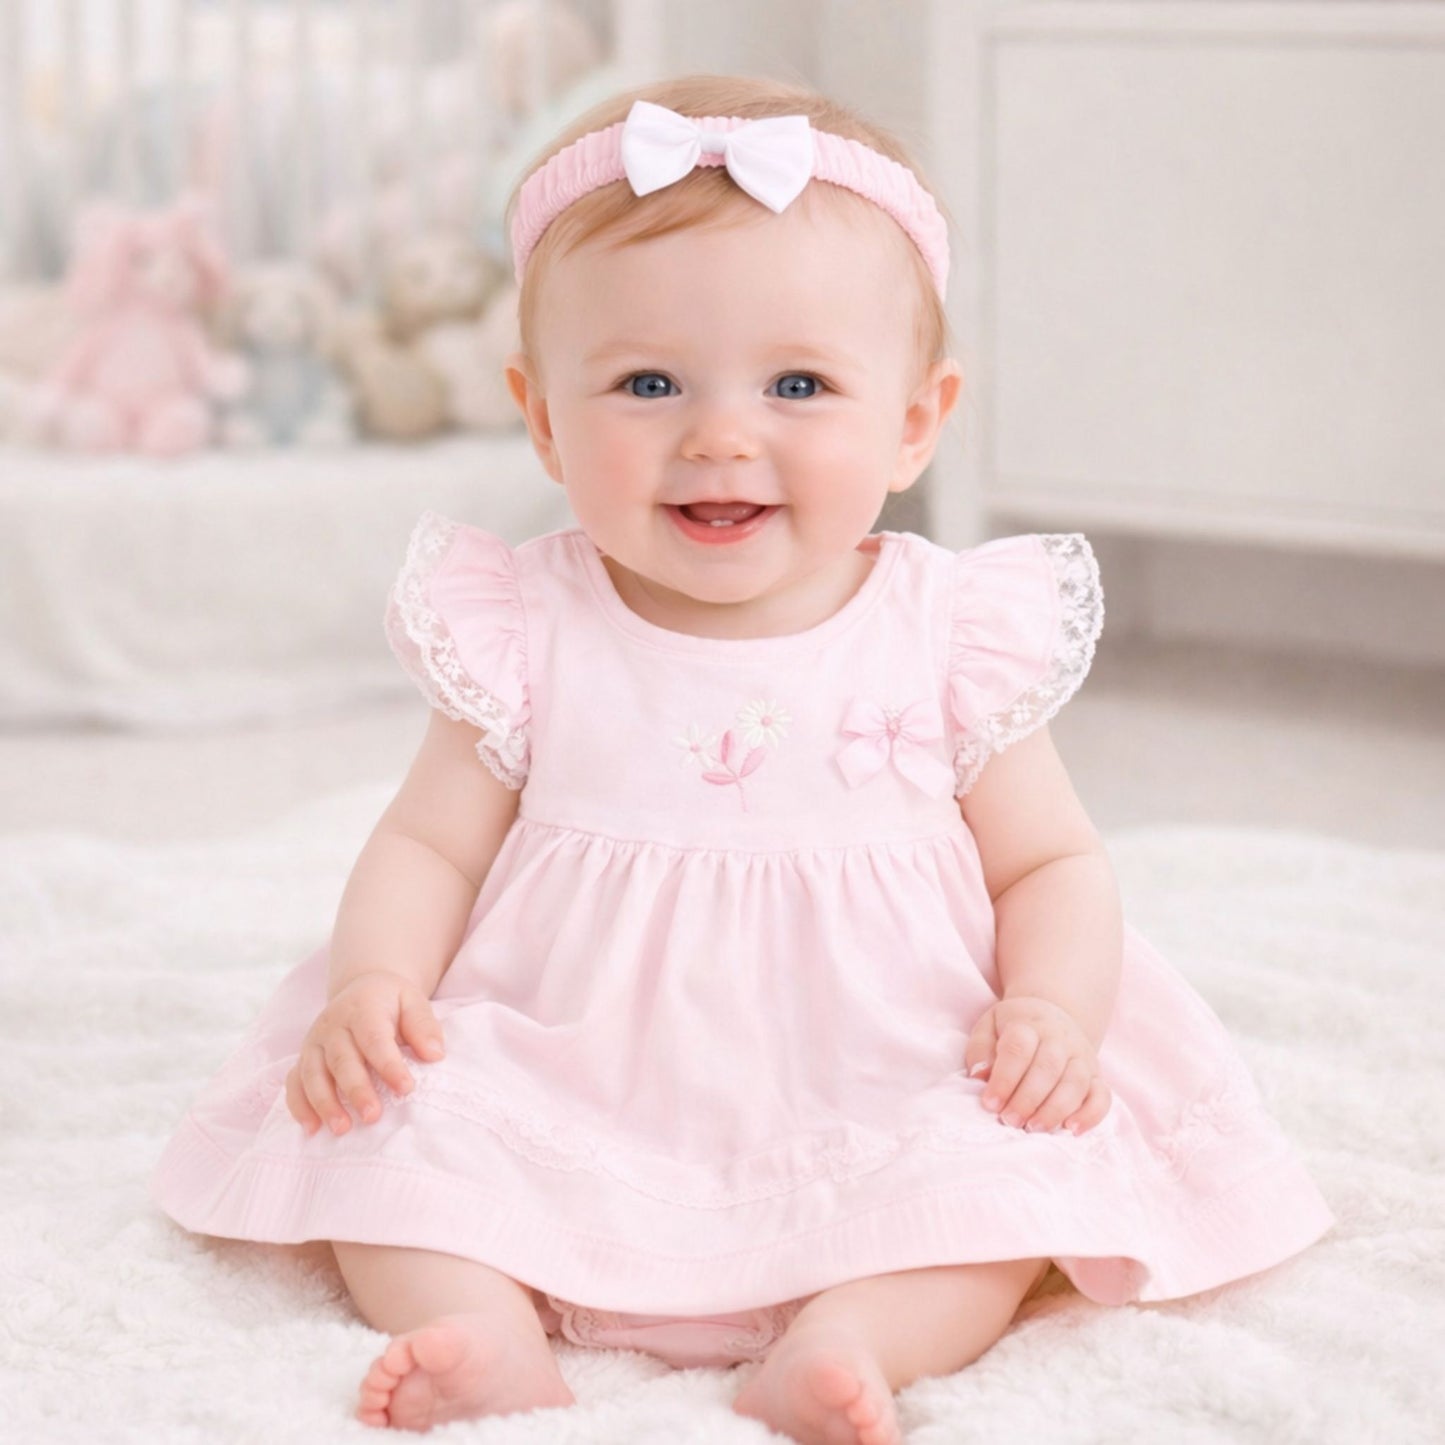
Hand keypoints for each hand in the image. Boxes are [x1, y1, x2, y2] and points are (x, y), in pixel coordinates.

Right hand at [284, 971, 445, 1136]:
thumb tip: (435, 1054)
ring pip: (312, 1074)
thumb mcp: (413, 1002)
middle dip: (356, 1090)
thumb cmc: (391, 1002)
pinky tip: (312, 1128)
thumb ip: (424, 1026)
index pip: (375, 1039)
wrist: (361, 990)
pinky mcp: (303, 1058)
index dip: (389, 1065)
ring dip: (325, 1103)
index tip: (406, 1088)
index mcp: (362, 1009)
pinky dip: (299, 1106)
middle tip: (372, 1117)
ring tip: (342, 1129)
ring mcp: (314, 1043)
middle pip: (342, 1060)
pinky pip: (294, 1083)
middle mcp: (333, 1025)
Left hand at [963, 995, 1111, 1134]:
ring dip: (1054, 1110)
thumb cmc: (1013, 1029)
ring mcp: (1082, 1056)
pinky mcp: (1096, 1075)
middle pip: (1048, 1068)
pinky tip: (1072, 1130)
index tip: (990, 1104)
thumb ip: (980, 1050)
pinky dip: (1091, 1115)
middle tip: (1009, 1120)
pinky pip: (1102, 1096)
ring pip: (1075, 1084)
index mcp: (1029, 1024)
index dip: (1004, 1079)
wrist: (1052, 1017)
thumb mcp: (989, 1028)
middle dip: (1027, 1099)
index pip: (1018, 1049)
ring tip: (1033, 1128)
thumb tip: (980, 1077)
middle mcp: (1060, 1039)